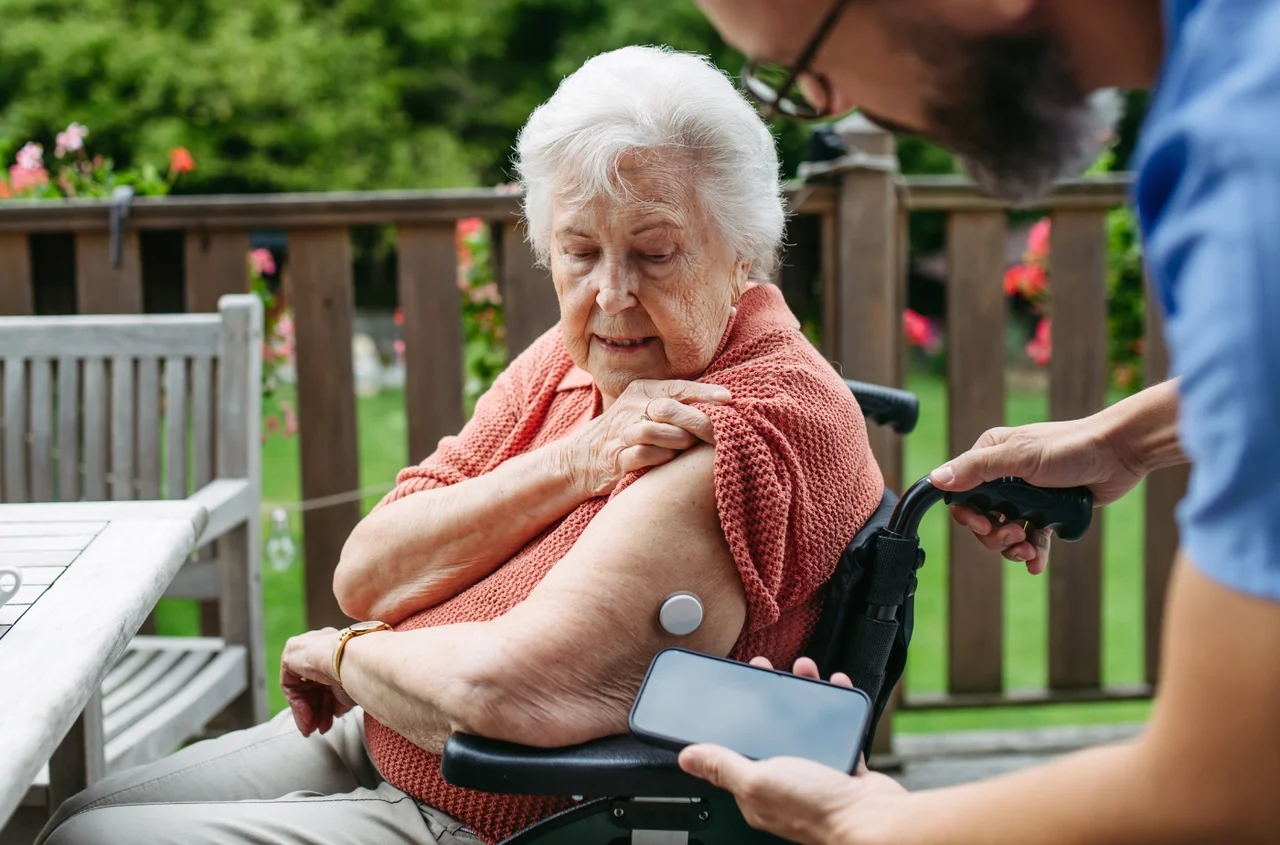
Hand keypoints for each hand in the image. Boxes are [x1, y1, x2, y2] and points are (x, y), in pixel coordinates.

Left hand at [280, 627, 355, 736]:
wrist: (356, 660)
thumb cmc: (361, 674)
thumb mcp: (350, 692)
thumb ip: (339, 700)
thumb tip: (334, 712)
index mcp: (340, 651)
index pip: (327, 682)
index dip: (327, 706)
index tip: (329, 723)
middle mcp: (322, 647)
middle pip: (313, 687)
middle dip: (315, 711)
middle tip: (317, 729)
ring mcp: (306, 648)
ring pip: (301, 688)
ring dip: (306, 712)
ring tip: (311, 729)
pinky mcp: (292, 652)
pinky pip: (290, 684)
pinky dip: (297, 703)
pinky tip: (308, 715)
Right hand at [565, 379, 730, 496]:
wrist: (582, 459)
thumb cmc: (628, 433)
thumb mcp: (647, 409)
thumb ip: (677, 405)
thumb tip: (723, 403)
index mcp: (643, 391)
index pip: (677, 388)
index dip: (704, 393)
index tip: (728, 399)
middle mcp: (631, 408)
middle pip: (669, 409)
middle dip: (698, 421)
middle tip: (718, 433)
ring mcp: (622, 433)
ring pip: (656, 432)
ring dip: (678, 441)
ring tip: (687, 448)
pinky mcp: (617, 458)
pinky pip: (643, 456)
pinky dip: (661, 459)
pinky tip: (668, 463)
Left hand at [678, 657, 907, 844]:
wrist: (874, 820)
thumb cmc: (818, 808)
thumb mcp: (758, 781)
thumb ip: (723, 766)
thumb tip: (687, 759)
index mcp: (758, 788)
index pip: (735, 750)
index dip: (735, 717)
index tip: (736, 688)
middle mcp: (785, 781)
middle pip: (772, 730)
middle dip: (770, 697)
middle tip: (767, 669)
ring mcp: (816, 772)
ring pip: (804, 725)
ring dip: (803, 693)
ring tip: (803, 669)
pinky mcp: (844, 766)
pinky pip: (837, 730)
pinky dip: (836, 705)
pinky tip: (835, 686)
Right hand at [931, 415, 1143, 573]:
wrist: (1120, 454)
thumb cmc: (1071, 447)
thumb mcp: (1020, 457)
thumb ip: (977, 469)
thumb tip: (936, 479)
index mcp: (991, 456)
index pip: (963, 493)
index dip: (969, 516)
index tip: (985, 525)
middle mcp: (1005, 476)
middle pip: (983, 518)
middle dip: (995, 535)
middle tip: (1013, 536)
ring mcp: (1027, 496)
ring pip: (1006, 532)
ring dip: (1013, 548)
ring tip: (1028, 550)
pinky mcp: (1048, 512)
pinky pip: (1032, 538)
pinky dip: (1032, 552)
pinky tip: (1037, 563)